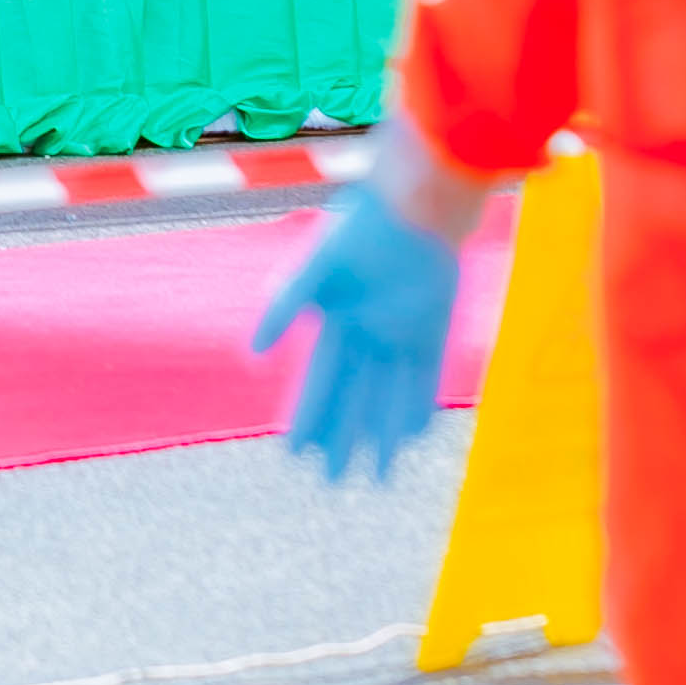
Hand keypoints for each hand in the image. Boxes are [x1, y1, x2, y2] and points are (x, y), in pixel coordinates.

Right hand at [249, 122, 477, 483]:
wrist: (416, 203)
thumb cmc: (360, 230)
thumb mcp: (313, 269)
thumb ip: (284, 308)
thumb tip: (251, 354)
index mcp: (334, 320)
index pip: (317, 382)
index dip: (305, 419)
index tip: (291, 454)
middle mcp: (366, 332)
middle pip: (351, 398)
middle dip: (340, 439)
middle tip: (330, 482)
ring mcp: (401, 333)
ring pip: (388, 397)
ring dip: (381, 436)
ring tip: (377, 478)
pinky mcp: (434, 328)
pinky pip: (424, 378)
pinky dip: (417, 408)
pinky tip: (413, 438)